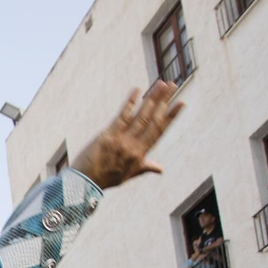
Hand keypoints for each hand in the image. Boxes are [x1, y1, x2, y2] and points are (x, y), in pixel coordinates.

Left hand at [70, 82, 184, 188]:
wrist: (85, 183)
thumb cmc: (106, 179)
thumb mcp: (129, 175)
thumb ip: (145, 168)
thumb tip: (161, 169)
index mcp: (141, 154)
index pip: (160, 131)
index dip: (171, 116)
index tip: (181, 103)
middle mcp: (135, 146)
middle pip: (154, 120)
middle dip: (164, 101)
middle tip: (173, 85)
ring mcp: (123, 140)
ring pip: (142, 116)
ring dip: (152, 98)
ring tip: (161, 84)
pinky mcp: (109, 135)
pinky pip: (123, 116)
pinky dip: (130, 102)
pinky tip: (137, 90)